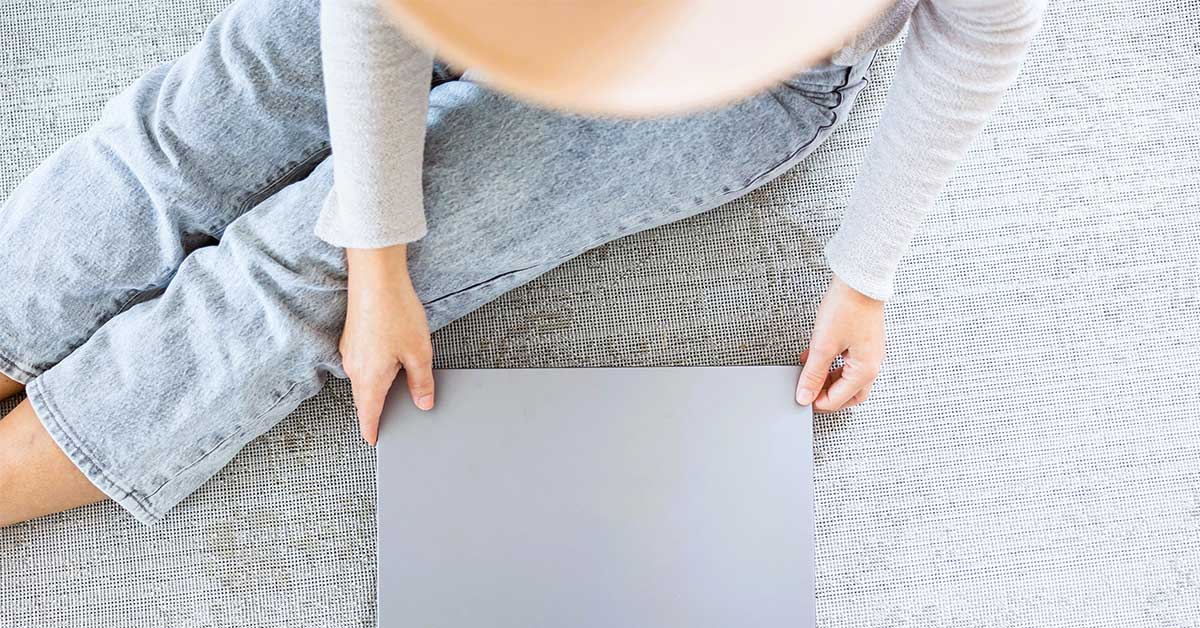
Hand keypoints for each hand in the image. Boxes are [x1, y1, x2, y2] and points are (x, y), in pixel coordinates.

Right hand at [341, 244, 434, 444]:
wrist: (375, 277)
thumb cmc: (396, 312)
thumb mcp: (419, 353)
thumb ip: (421, 382)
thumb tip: (423, 403)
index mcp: (369, 378)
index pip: (369, 414)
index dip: (372, 429)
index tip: (374, 441)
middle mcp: (353, 367)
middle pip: (365, 398)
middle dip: (377, 410)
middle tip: (390, 421)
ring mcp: (350, 350)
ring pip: (364, 378)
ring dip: (377, 387)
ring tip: (397, 390)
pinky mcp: (353, 336)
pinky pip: (363, 362)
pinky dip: (375, 369)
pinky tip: (391, 362)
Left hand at [795, 274, 884, 411]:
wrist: (860, 280)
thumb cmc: (848, 307)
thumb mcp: (823, 345)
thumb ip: (813, 374)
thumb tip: (804, 395)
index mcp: (865, 370)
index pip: (838, 400)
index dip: (816, 402)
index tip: (800, 397)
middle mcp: (872, 364)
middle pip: (848, 394)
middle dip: (827, 396)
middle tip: (808, 392)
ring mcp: (870, 352)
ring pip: (848, 378)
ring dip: (828, 380)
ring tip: (810, 374)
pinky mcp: (864, 341)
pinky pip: (848, 362)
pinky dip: (832, 365)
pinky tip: (817, 358)